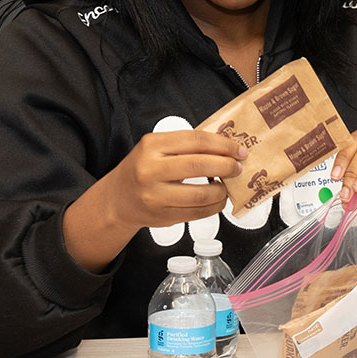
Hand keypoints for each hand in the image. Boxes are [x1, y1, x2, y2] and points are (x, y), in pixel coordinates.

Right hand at [64, 130, 244, 270]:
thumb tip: (226, 148)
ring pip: (201, 194)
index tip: (238, 149)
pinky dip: (214, 207)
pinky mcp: (162, 216)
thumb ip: (185, 145)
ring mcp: (155, 195)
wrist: (118, 199)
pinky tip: (218, 200)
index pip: (195, 140)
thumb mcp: (156, 148)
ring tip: (227, 186)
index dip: (223, 145)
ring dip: (222, 191)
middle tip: (238, 167)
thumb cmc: (143, 169)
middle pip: (199, 165)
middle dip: (226, 166)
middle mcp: (150, 169)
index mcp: (152, 145)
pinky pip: (197, 213)